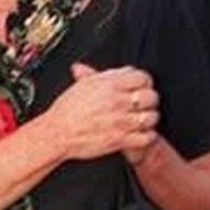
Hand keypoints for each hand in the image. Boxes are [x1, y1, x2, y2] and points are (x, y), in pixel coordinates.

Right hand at [40, 63, 158, 162]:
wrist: (57, 133)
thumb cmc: (67, 110)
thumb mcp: (83, 84)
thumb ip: (103, 74)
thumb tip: (116, 70)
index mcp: (110, 85)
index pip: (143, 77)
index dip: (145, 82)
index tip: (143, 87)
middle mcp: (118, 102)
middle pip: (151, 96)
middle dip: (150, 100)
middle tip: (144, 104)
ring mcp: (120, 121)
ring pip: (151, 117)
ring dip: (150, 119)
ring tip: (143, 120)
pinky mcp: (120, 140)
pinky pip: (146, 137)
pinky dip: (147, 136)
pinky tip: (141, 134)